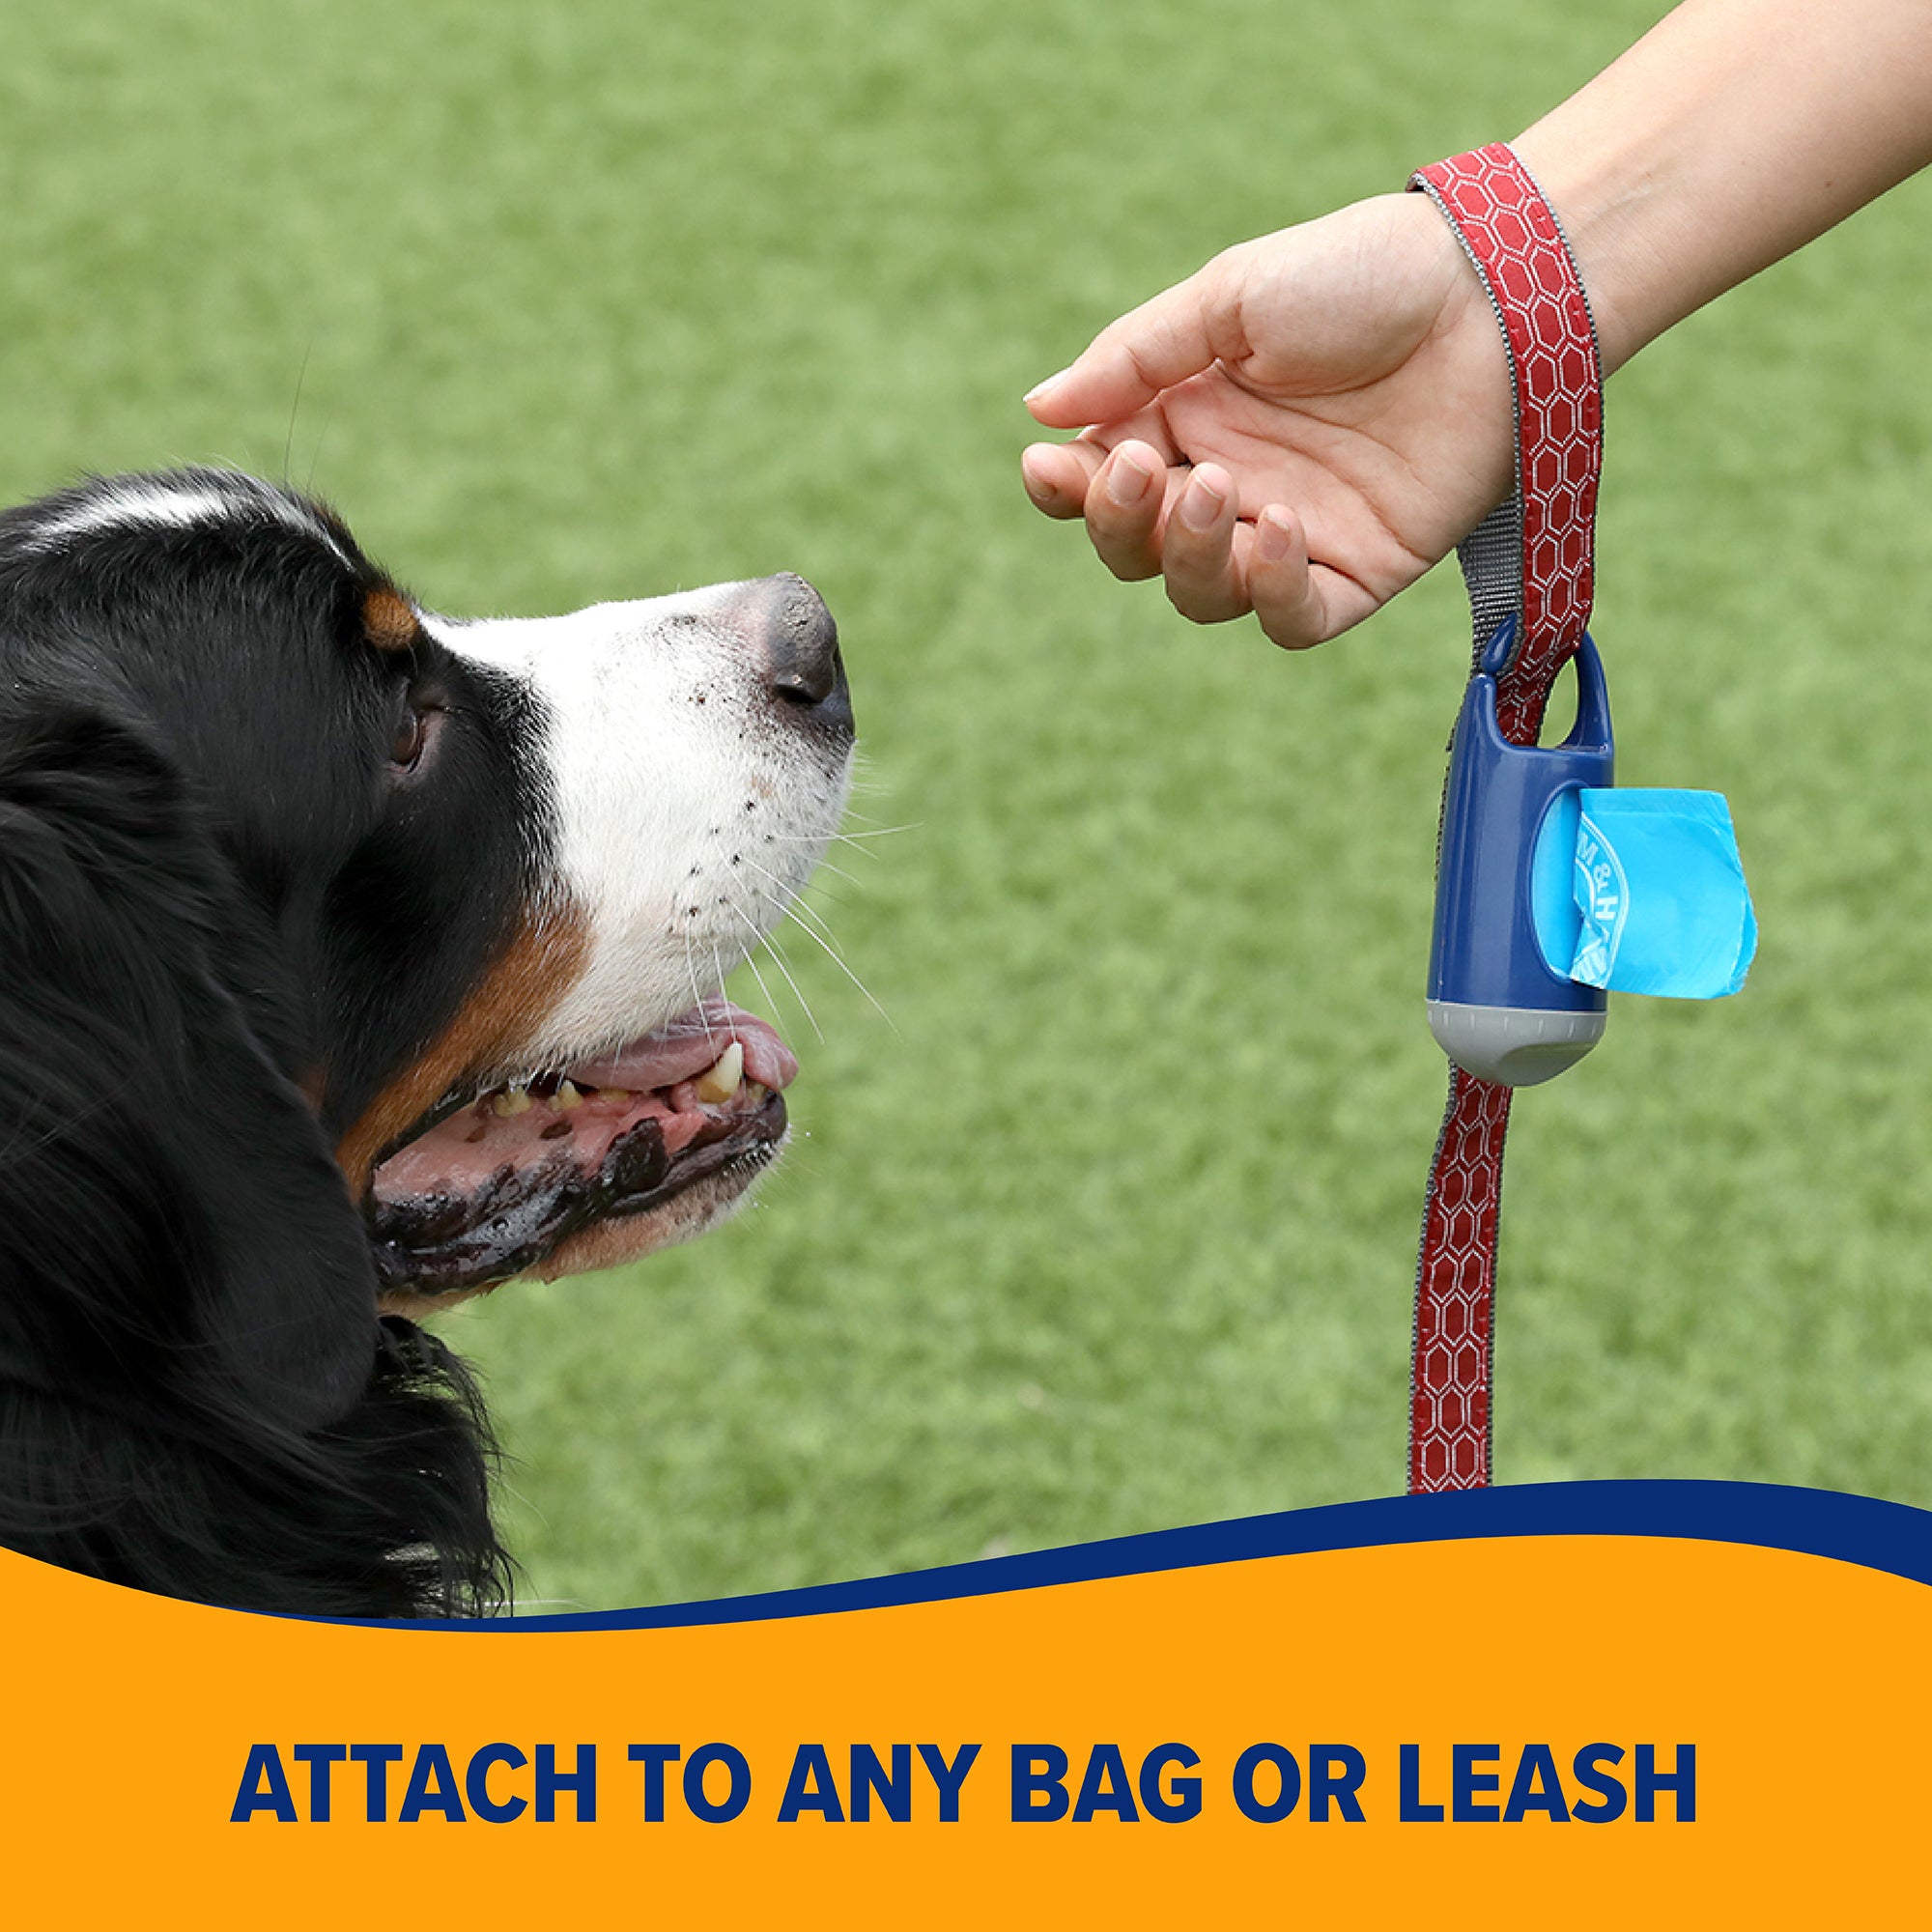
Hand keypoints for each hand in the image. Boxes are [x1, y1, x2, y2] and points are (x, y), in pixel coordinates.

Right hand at [1021, 192, 1515, 648]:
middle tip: (1138, 469)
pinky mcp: (1358, 571)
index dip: (1069, 489)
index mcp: (1189, 419)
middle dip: (1121, 522)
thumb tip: (1039, 408)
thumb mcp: (1231, 296)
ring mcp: (1293, 535)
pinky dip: (1271, 593)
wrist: (1492, 294)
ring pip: (1204, 595)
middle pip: (1140, 549)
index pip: (1102, 482)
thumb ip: (1135, 357)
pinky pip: (1292, 620)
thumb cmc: (1362, 277)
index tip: (1053, 466)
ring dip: (1191, 555)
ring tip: (1220, 490)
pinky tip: (1280, 532)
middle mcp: (1232, 485)